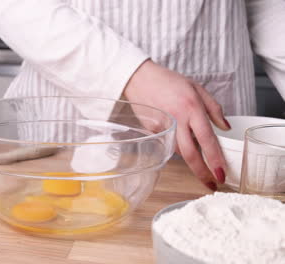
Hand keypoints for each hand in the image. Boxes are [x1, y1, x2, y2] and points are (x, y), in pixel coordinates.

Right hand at [124, 60, 229, 189]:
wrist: (139, 78)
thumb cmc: (168, 81)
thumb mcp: (196, 88)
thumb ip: (214, 108)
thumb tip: (225, 127)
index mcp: (191, 108)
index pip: (206, 140)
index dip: (215, 159)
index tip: (222, 173)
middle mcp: (177, 120)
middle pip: (190, 154)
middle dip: (202, 172)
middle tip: (211, 184)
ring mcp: (162, 127)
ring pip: (179, 152)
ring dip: (191, 160)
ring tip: (200, 163)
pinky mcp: (152, 131)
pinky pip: (169, 144)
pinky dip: (177, 146)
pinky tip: (179, 139)